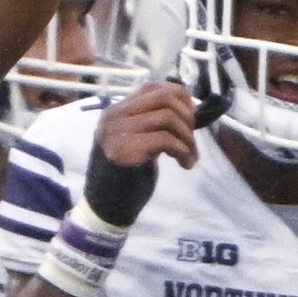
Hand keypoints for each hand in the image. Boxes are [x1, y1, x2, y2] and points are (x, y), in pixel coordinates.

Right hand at [85, 82, 202, 224]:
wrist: (105, 209)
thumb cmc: (126, 177)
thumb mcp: (140, 142)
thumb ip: (155, 125)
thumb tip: (192, 113)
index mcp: (116, 111)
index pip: (154, 87)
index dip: (181, 97)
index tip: (192, 118)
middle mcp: (113, 117)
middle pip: (164, 98)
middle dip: (187, 117)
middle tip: (191, 141)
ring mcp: (116, 132)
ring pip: (167, 117)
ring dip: (187, 138)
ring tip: (190, 156)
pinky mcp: (123, 151)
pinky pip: (165, 139)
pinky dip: (183, 151)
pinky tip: (185, 164)